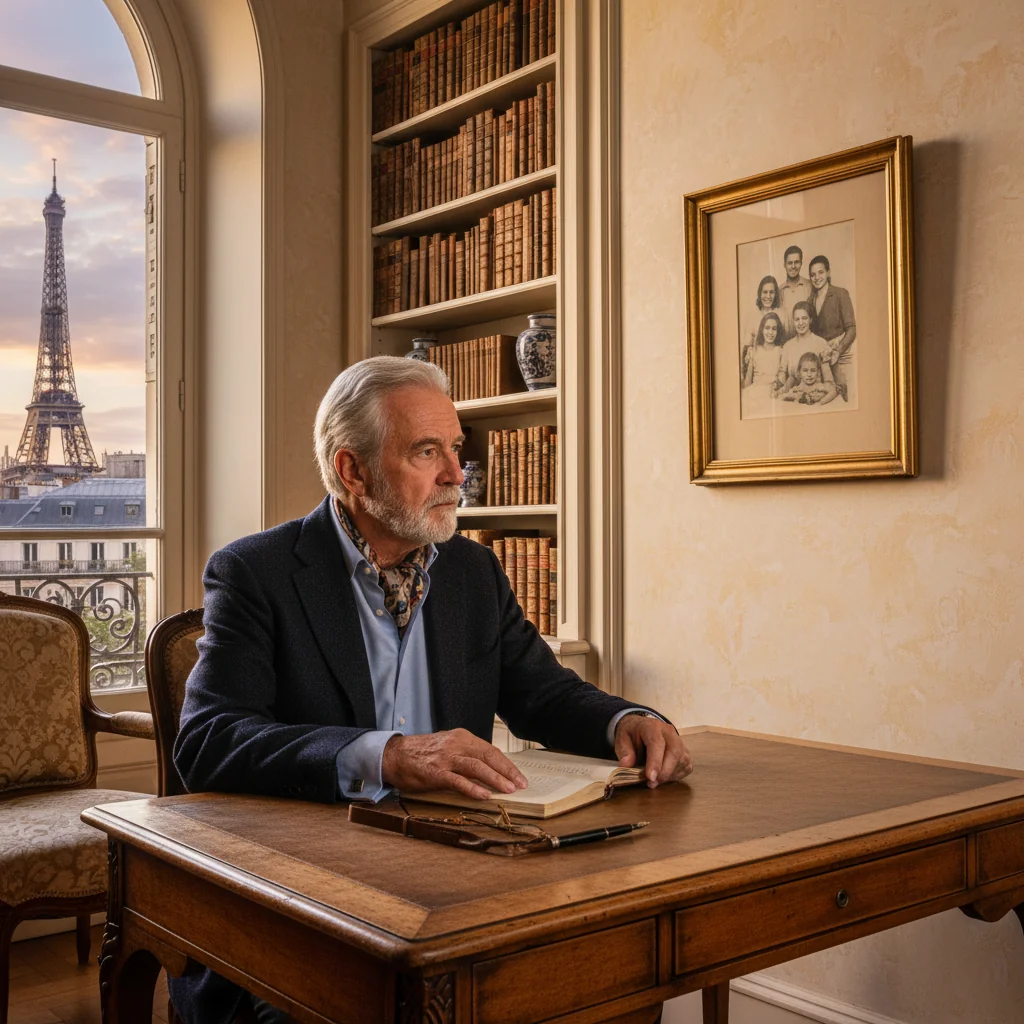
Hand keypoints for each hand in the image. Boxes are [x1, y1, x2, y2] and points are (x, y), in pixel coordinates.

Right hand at [381, 729, 528, 800]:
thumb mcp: (449, 747)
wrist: (394, 754)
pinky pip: (457, 780)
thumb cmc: (423, 753)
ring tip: (508, 790)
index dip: (507, 764)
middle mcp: (456, 744)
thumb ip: (467, 754)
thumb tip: (490, 770)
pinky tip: (484, 795)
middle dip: (507, 771)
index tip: (519, 776)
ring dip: (495, 779)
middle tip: (521, 784)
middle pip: (488, 756)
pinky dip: (472, 788)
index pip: (491, 750)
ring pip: (476, 767)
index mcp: (462, 737)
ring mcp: (446, 758)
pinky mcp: (435, 773)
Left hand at [614, 715, 692, 787]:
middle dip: (664, 771)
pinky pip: (686, 766)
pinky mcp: (684, 752)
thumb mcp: (622, 740)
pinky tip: (664, 777)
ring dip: (669, 775)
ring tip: (655, 781)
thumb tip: (626, 765)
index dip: (655, 762)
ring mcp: (679, 741)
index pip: (656, 743)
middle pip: (674, 752)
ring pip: (682, 760)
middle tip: (652, 783)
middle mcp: (669, 732)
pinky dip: (676, 775)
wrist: (641, 728)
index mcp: (652, 727)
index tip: (650, 777)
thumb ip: (625, 752)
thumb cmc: (632, 735)